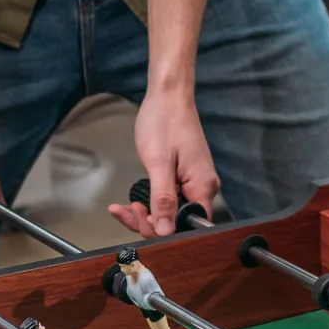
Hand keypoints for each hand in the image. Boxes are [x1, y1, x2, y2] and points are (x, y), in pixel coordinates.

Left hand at [110, 87, 217, 237]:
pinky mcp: (184, 178)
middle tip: (126, 211)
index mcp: (203, 186)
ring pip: (170, 212)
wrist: (168, 96)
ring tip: (125, 207)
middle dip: (149, 222)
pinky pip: (169, 199)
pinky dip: (150, 203)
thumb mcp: (158, 163)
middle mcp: (203, 188)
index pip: (190, 226)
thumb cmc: (164, 122)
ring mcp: (194, 183)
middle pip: (178, 221)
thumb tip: (166, 231)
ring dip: (147, 214)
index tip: (140, 221)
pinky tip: (133, 202)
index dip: (164, 231)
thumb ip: (163, 199)